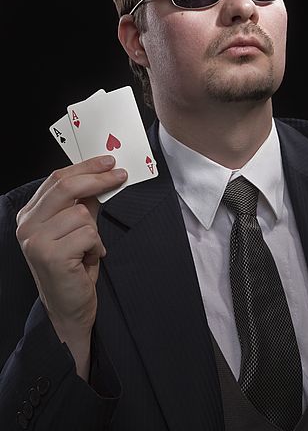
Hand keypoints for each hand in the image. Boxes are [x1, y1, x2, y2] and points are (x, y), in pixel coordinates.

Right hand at [15, 155, 126, 377]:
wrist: (70, 308)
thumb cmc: (74, 267)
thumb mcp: (78, 228)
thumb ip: (85, 202)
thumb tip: (104, 174)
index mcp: (30, 215)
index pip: (57, 179)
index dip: (86, 167)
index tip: (108, 162)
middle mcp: (27, 225)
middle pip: (66, 186)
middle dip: (98, 178)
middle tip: (120, 174)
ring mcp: (35, 241)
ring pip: (82, 213)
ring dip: (95, 231)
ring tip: (87, 249)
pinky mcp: (50, 256)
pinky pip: (89, 234)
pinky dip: (96, 246)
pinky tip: (87, 260)